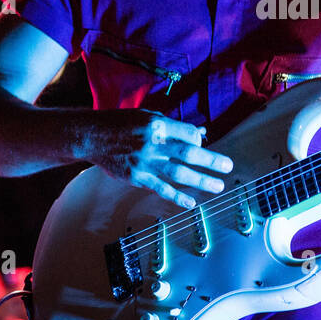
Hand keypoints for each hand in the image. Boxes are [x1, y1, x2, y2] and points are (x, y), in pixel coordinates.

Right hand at [91, 110, 232, 209]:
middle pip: (189, 153)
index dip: (199, 141)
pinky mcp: (137, 177)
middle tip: (228, 167)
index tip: (202, 146)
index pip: (188, 134)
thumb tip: (201, 134)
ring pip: (179, 173)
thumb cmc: (123, 124)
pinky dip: (177, 196)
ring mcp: (145, 162)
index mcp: (157, 124)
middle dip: (211, 161)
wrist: (93, 136)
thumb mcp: (148, 116)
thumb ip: (174, 127)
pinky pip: (161, 188)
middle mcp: (153, 143)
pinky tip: (191, 203)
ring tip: (218, 186)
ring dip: (201, 180)